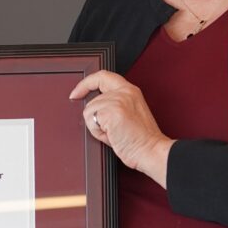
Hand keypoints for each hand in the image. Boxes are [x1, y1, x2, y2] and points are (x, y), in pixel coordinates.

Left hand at [71, 70, 172, 186]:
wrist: (150, 151)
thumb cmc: (142, 139)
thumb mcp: (128, 115)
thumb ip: (113, 106)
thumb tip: (94, 110)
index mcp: (130, 91)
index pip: (103, 76)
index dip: (86, 83)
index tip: (76, 92)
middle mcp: (124, 92)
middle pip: (92, 100)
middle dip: (95, 118)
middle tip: (110, 130)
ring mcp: (118, 100)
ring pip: (90, 111)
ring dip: (98, 127)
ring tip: (115, 133)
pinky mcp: (111, 111)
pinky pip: (91, 120)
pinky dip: (98, 132)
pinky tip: (112, 136)